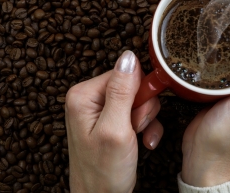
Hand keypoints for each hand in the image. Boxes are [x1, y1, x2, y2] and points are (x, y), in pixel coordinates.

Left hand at [65, 51, 162, 192]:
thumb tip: (128, 56)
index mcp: (83, 95)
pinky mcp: (111, 121)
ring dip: (145, 120)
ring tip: (136, 137)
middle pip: (131, 86)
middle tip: (134, 128)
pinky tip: (143, 142)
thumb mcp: (115, 129)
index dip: (138, 92)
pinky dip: (145, 128)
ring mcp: (100, 111)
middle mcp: (89, 99)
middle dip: (142, 109)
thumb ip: (122, 91)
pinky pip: (137, 113)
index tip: (138, 115)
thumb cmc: (103, 172)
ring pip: (138, 100)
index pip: (122, 73)